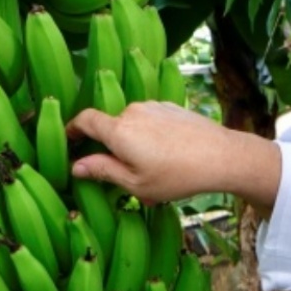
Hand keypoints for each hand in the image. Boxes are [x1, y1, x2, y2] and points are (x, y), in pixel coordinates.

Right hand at [67, 103, 282, 207]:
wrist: (222, 156)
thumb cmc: (177, 175)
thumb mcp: (136, 184)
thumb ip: (103, 171)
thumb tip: (75, 166)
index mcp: (119, 130)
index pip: (85, 120)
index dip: (72, 128)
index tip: (68, 140)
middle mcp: (133, 111)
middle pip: (111, 127)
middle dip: (113, 149)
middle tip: (127, 177)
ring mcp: (153, 106)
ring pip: (133, 126)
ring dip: (135, 145)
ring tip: (154, 172)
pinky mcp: (170, 107)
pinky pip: (151, 121)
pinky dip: (151, 137)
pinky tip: (168, 157)